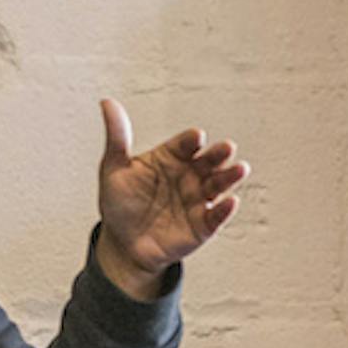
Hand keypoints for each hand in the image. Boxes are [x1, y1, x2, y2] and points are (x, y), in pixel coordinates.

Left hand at [95, 99, 249, 299]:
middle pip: (208, 161)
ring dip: (230, 176)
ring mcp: (197, 200)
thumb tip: (107, 102)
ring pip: (218, 185)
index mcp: (170, 158)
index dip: (191, 140)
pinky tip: (230, 201)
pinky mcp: (203, 225)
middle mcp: (189, 176)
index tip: (196, 137)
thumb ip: (117, 137)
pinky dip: (224, 210)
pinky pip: (216, 216)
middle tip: (226, 147)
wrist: (122, 244)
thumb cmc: (120, 203)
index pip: (184, 144)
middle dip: (218, 154)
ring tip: (239, 168)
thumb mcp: (114, 169)